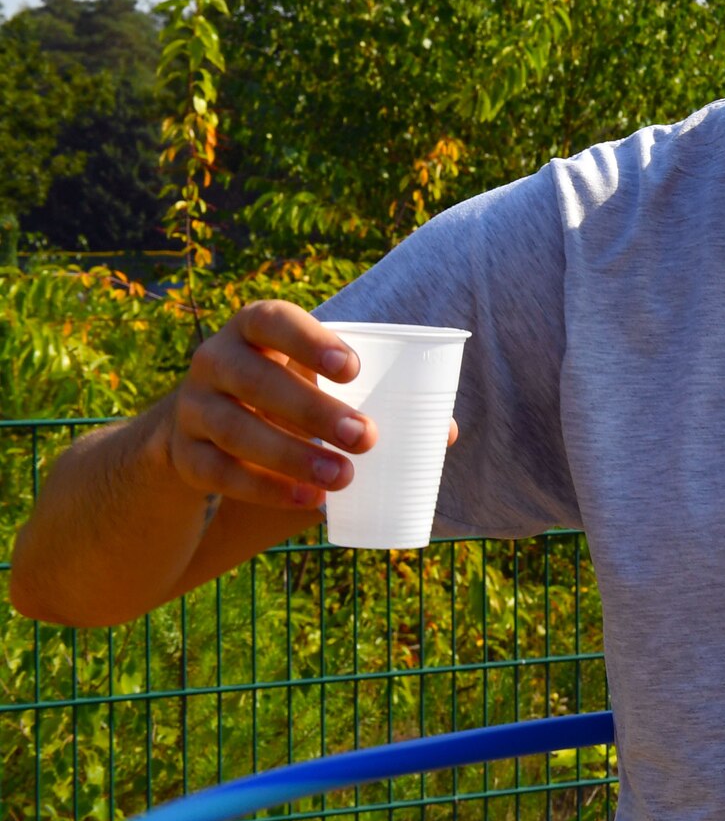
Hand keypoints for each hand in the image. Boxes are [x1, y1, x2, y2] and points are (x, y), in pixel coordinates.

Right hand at [160, 300, 385, 511]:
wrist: (203, 429)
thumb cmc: (283, 395)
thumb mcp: (315, 382)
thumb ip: (370, 400)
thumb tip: (445, 432)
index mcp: (252, 329)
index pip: (271, 320)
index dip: (308, 341)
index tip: (353, 370)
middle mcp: (214, 361)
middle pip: (256, 380)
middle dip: (313, 410)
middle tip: (366, 437)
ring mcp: (193, 408)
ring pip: (236, 429)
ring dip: (292, 455)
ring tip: (342, 477)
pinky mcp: (184, 455)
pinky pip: (218, 472)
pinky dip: (265, 488)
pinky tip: (307, 500)